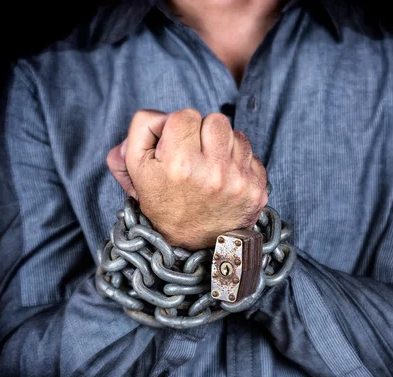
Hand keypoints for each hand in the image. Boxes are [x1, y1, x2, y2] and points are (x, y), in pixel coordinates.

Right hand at [107, 109, 267, 249]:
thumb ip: (142, 130)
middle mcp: (212, 172)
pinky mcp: (257, 189)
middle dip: (204, 133)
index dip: (179, 128)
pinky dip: (239, 163)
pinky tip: (226, 179)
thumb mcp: (136, 168)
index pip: (186, 114)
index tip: (177, 147)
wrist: (192, 246)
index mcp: (179, 164)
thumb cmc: (163, 203)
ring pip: (236, 135)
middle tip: (195, 155)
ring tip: (211, 167)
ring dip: (223, 146)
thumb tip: (161, 116)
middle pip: (216, 120)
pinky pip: (252, 155)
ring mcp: (238, 181)